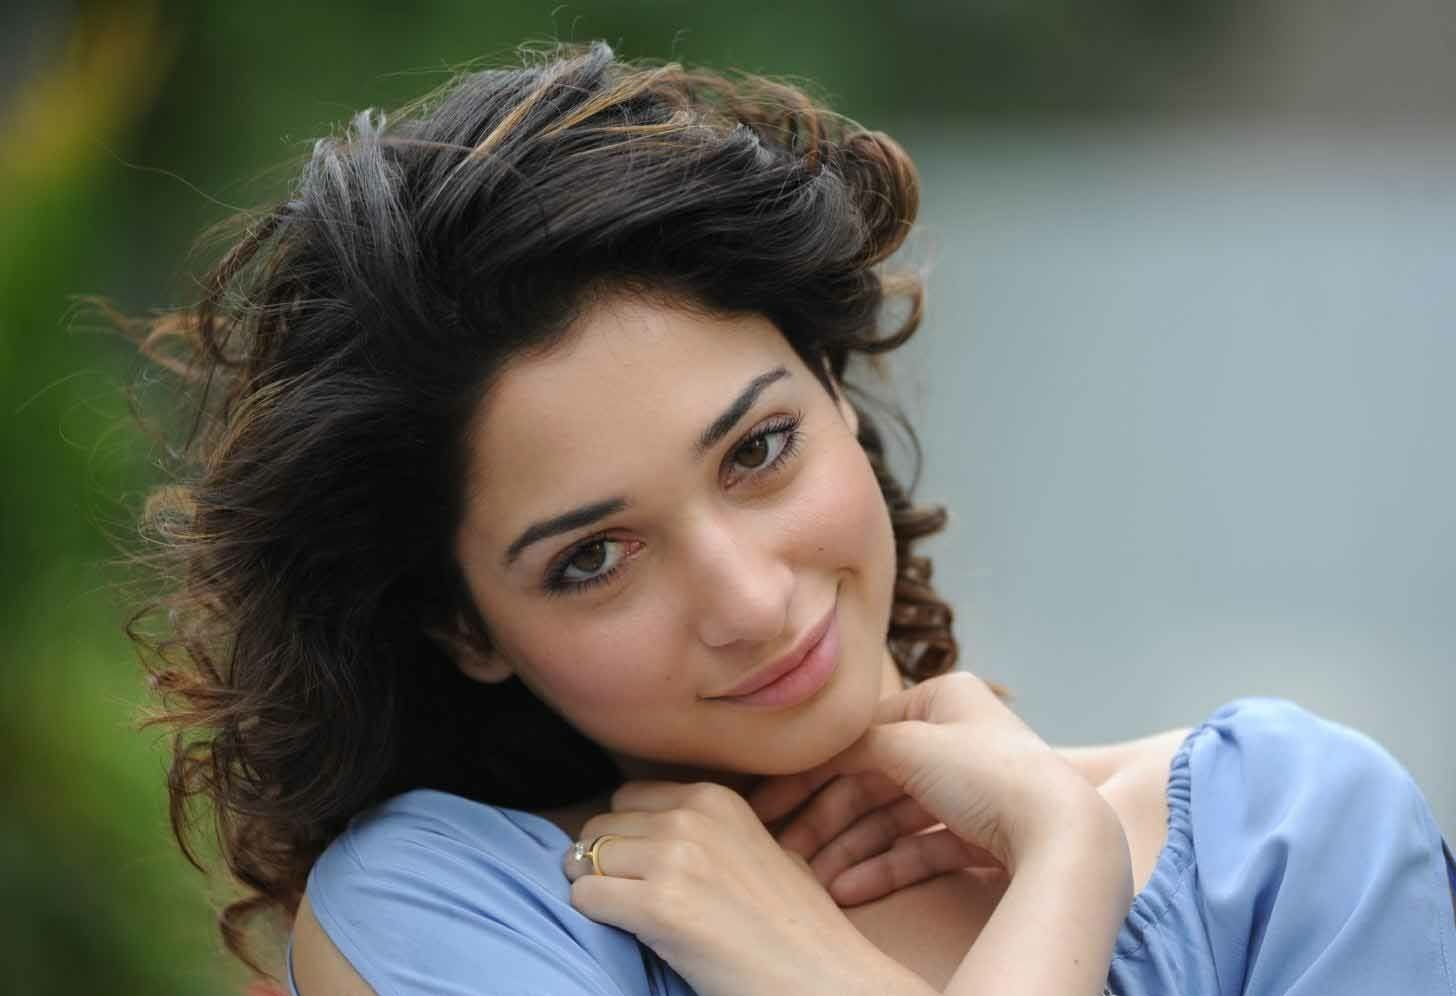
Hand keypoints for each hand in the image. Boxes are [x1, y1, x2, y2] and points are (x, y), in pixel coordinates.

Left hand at [564, 780, 924, 995]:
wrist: (821, 975)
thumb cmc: (797, 925)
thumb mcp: (764, 847)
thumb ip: (716, 830)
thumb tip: (664, 830)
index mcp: (715, 798)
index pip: (628, 796)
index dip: (625, 832)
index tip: (634, 863)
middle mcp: (690, 817)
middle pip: (601, 825)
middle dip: (602, 860)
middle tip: (623, 893)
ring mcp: (673, 859)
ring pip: (585, 858)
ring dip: (595, 886)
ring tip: (624, 914)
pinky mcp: (657, 906)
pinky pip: (586, 896)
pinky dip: (592, 914)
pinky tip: (625, 931)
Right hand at [751, 672, 1125, 906]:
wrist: (1059, 832)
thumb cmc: (984, 772)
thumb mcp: (905, 744)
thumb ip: (850, 743)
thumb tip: (811, 750)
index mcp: (944, 698)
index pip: (863, 734)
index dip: (813, 769)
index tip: (769, 803)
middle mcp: (958, 738)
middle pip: (874, 780)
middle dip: (827, 819)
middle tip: (784, 849)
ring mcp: (971, 790)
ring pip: (893, 819)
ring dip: (849, 850)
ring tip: (813, 879)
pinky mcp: (981, 835)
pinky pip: (920, 850)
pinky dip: (883, 869)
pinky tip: (847, 890)